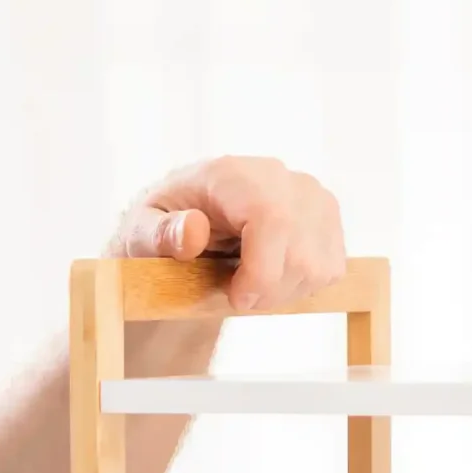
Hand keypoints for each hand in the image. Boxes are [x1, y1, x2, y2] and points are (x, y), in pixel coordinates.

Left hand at [107, 156, 346, 311]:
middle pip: (300, 250)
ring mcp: (309, 194)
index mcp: (231, 174)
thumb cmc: (161, 228)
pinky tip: (271, 276)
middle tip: (234, 296)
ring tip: (248, 284)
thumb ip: (160, 234)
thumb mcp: (140, 232)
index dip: (261, 272)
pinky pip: (331, 268)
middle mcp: (277, 176)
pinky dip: (301, 286)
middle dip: (266, 290)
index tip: (236, 298)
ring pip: (318, 265)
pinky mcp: (327, 216)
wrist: (186, 221)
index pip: (272, 219)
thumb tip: (193, 231)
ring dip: (282, 292)